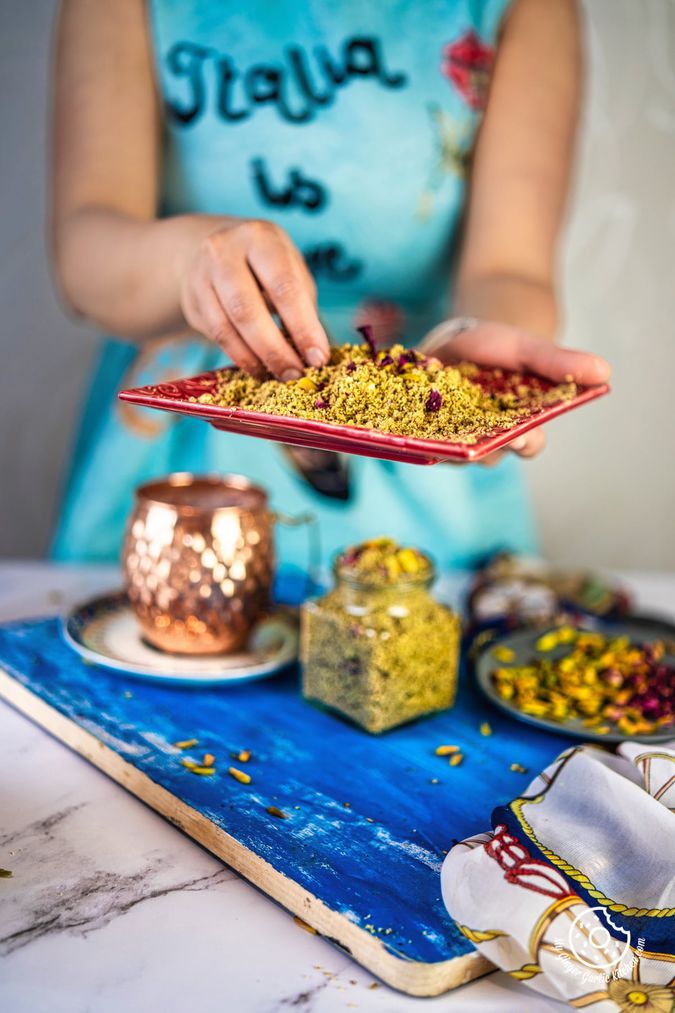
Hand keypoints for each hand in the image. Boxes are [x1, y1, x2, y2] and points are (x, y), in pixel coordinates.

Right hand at [179, 219, 329, 378]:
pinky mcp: (192, 301)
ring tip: (279, 375)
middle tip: (295, 374)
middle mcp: (224, 252)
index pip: (284, 287)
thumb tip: (316, 353)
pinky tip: (259, 368)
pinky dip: (240, 358)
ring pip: (227, 329)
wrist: (214, 252)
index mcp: (261, 238)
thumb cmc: (265, 266)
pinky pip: (216, 337)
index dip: (303, 328)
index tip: (318, 358)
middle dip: (275, 350)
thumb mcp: (290, 270)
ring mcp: (202, 276)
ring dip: (256, 359)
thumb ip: (303, 306)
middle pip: (248, 310)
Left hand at [419, 318, 610, 464]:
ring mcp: (446, 434)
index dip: (525, 443)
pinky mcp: (414, 425)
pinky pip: (410, 431)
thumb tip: (605, 371)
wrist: (461, 336)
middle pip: (480, 454)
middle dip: (475, 447)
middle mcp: (481, 438)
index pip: (526, 445)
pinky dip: (406, 419)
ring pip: (443, 448)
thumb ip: (559, 363)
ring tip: (429, 416)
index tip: (523, 436)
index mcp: (515, 427)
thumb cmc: (501, 350)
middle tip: (467, 440)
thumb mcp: (529, 349)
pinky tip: (396, 404)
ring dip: (436, 437)